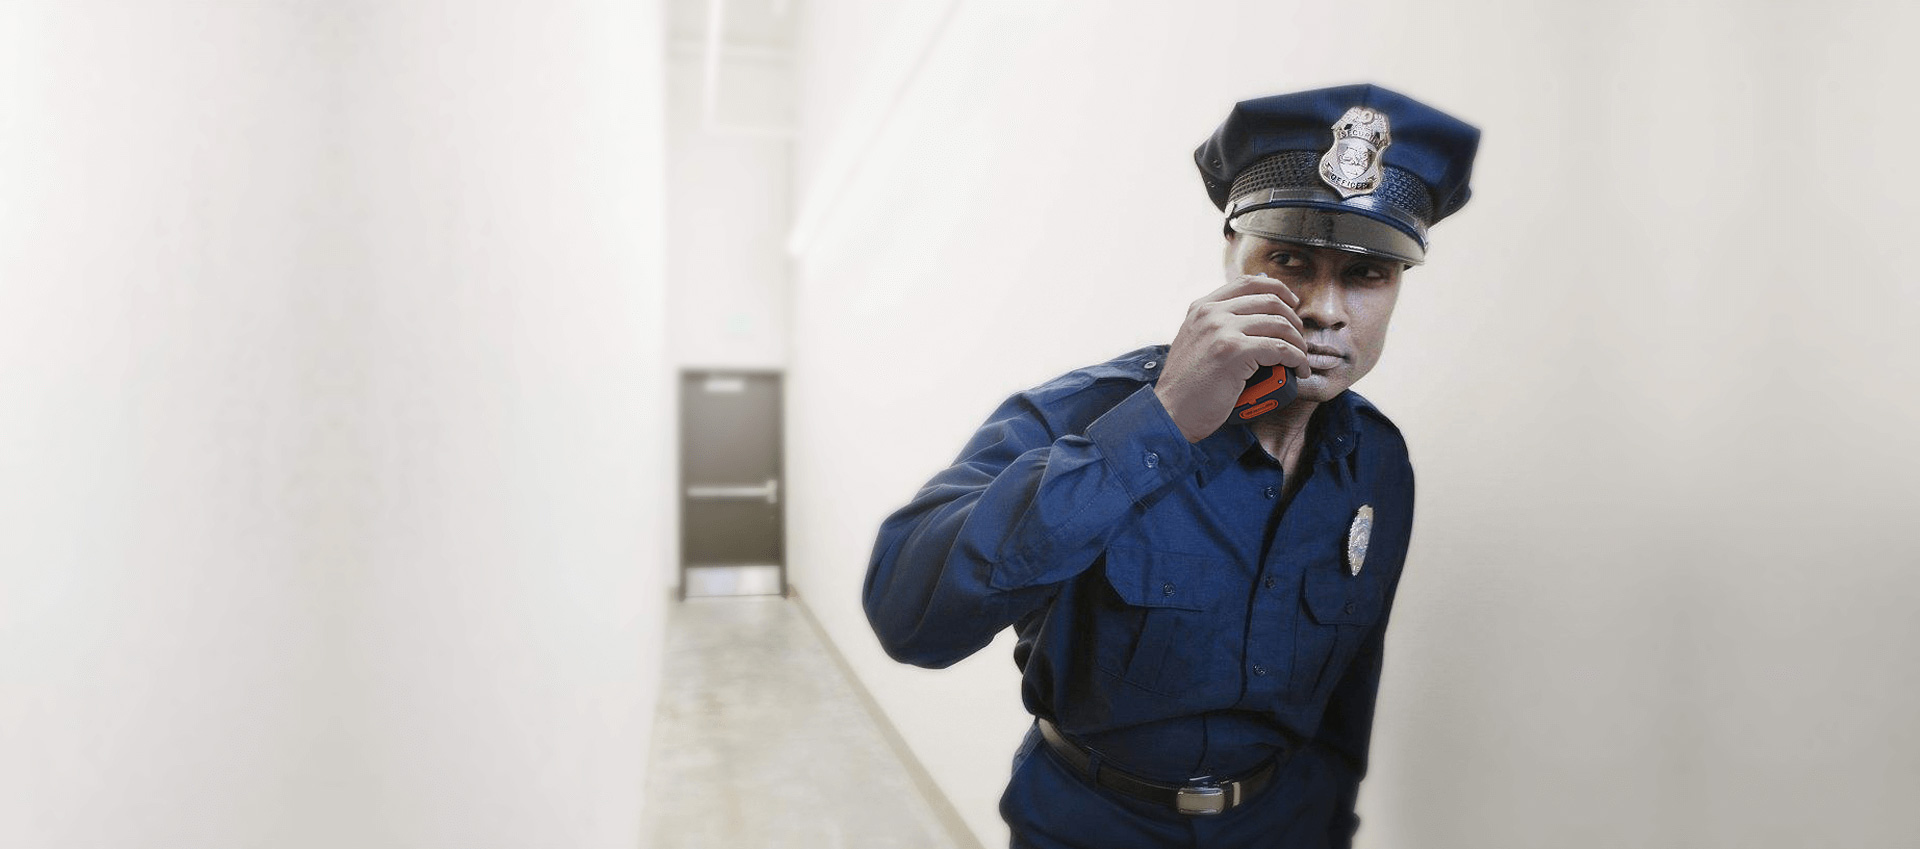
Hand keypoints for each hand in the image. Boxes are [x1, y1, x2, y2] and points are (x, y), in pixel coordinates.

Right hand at [1152, 273, 1308, 442]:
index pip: (1249, 282)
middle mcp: (1211, 313)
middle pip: (1270, 301)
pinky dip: (1296, 359)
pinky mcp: (1234, 351)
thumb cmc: (1187, 386)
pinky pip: (1280, 348)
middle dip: (1294, 319)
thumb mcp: (1195, 342)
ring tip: (1300, 358)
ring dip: (1298, 342)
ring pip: (1279, 324)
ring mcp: (1222, 329)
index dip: (1278, 289)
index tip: (1291, 304)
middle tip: (1299, 339)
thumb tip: (1255, 316)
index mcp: (1201, 307)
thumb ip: (1216, 326)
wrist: (1171, 412)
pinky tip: (1298, 369)